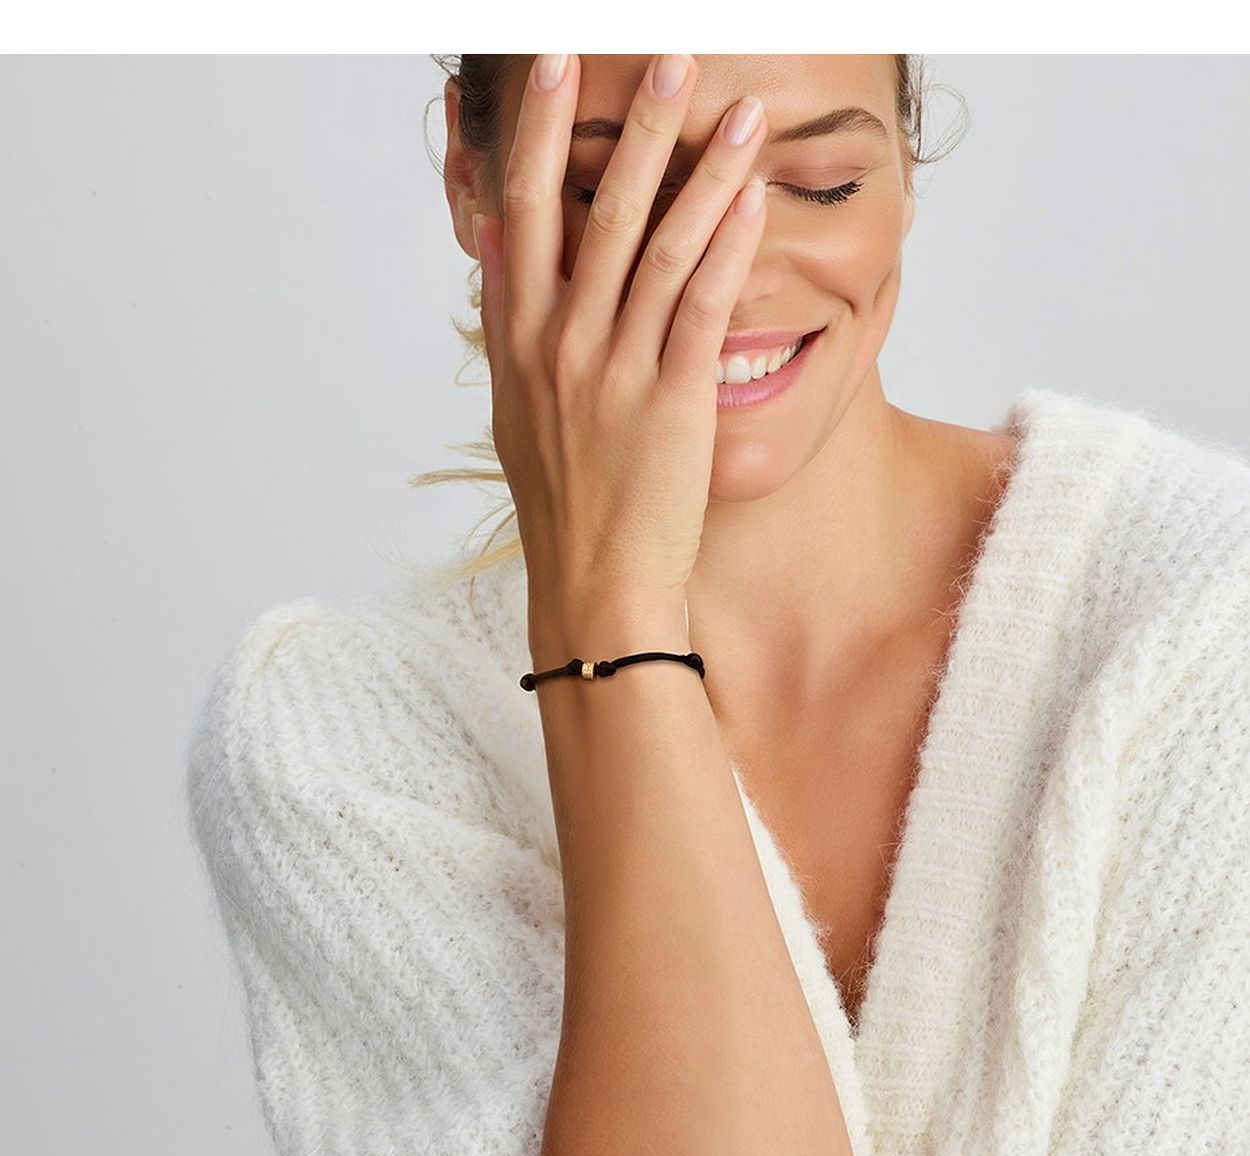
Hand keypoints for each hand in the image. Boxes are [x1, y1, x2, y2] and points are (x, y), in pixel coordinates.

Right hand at [472, 53, 768, 615]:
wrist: (593, 582)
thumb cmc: (563, 502)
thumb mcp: (518, 409)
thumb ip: (512, 323)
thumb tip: (501, 246)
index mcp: (518, 341)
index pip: (520, 215)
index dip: (535, 136)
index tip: (548, 69)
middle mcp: (557, 344)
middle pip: (588, 211)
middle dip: (625, 126)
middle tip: (661, 57)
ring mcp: (611, 370)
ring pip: (654, 247)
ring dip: (698, 169)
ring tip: (736, 108)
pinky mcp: (668, 399)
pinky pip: (698, 306)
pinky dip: (726, 246)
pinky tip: (751, 198)